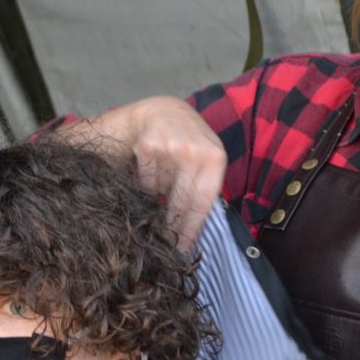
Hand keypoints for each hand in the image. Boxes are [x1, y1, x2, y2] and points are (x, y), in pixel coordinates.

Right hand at [62, 96, 226, 250]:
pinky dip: (144, 182)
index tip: (182, 248)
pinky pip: (143, 181)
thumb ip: (203, 185)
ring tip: (162, 179)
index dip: (191, 227)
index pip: (203, 201)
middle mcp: (195, 152)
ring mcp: (170, 148)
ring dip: (158, 194)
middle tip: (165, 238)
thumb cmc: (186, 141)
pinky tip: (150, 168)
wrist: (161, 111)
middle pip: (180, 202)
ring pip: (158, 192)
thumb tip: (194, 230)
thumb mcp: (204, 158)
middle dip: (172, 222)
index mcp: (215, 157)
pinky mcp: (148, 147)